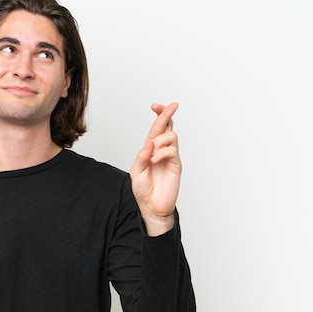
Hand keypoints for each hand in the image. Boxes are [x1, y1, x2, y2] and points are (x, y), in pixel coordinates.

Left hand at [130, 102, 181, 235]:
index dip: (158, 116)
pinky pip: (172, 150)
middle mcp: (162, 151)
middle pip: (168, 127)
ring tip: (152, 153)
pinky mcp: (176, 165)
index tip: (155, 106)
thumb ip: (142, 155)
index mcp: (151, 150)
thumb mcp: (136, 170)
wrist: (150, 206)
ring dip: (160, 140)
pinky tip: (155, 160)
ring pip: (171, 136)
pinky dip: (162, 152)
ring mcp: (170, 157)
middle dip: (168, 114)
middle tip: (171, 105)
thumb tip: (150, 142)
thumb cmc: (143, 189)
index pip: (156, 128)